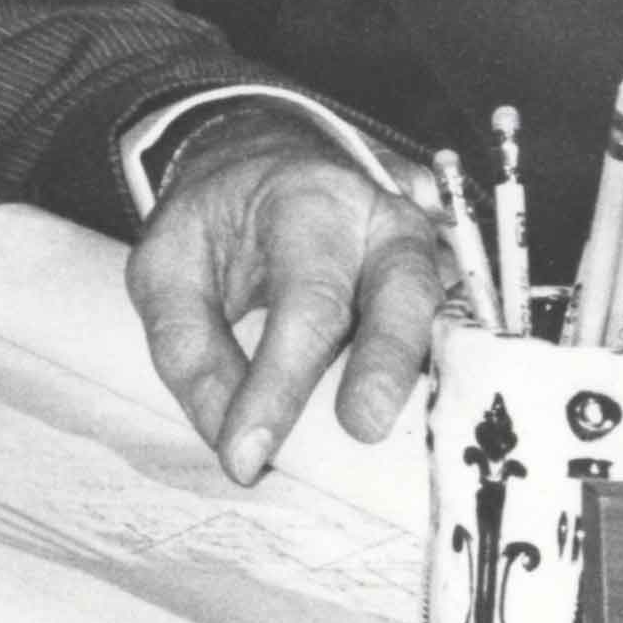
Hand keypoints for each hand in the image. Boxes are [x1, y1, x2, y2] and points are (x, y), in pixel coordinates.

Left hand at [126, 113, 456, 482]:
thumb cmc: (213, 222)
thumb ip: (188, 348)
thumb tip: (227, 435)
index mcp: (306, 202)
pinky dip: (440, 378)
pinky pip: (456, 332)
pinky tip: (419, 428)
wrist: (262, 168)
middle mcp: (380, 222)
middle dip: (385, 365)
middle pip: (402, 293)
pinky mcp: (441, 283)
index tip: (248, 454)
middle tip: (359, 428)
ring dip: (418, 380)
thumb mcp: (167, 266)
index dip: (279, 384)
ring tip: (389, 443)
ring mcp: (424, 251)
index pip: (304, 301)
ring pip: (440, 314)